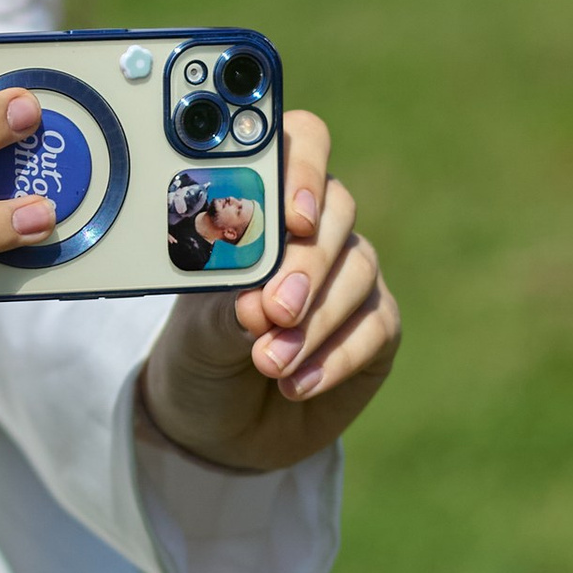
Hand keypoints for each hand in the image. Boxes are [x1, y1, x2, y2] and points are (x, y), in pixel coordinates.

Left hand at [138, 108, 399, 475]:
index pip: (300, 146)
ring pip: (358, 269)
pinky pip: (376, 326)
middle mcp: (314, 228)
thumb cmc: (201, 356)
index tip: (291, 216)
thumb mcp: (195, 331)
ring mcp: (349, 275)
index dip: (303, 168)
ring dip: (315, 321)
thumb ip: (225, 309)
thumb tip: (257, 302)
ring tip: (269, 364)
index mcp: (264, 204)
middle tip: (274, 310)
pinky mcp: (376, 326)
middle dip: (306, 263)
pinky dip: (337, 356)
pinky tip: (298, 383)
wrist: (217, 426)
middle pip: (337, 209)